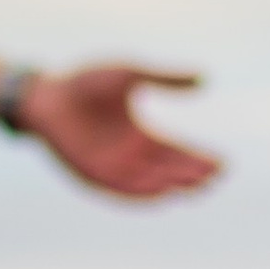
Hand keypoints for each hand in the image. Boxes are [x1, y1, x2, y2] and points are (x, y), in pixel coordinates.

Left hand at [16, 65, 219, 198]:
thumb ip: (164, 78)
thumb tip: (204, 78)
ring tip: (195, 184)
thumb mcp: (130, 75)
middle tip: (215, 176)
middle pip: (169, 172)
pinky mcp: (95, 176)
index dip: (199, 159)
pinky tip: (164, 193)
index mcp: (142, 136)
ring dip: (173, 186)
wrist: (46, 96)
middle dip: (192, 175)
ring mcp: (113, 169)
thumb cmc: (86, 82)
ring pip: (150, 184)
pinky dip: (146, 193)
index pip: (177, 153)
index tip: (223, 163)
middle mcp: (131, 157)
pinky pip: (124, 191)